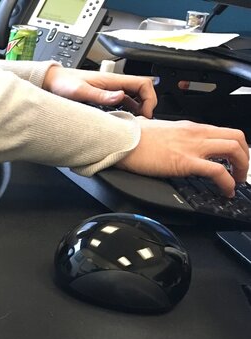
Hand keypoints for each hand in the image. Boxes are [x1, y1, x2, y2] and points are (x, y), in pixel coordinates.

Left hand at [42, 65, 156, 116]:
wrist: (52, 82)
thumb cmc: (63, 83)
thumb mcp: (81, 91)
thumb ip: (100, 95)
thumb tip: (120, 97)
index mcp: (112, 80)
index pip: (143, 83)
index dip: (150, 98)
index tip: (146, 113)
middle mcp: (114, 83)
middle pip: (142, 90)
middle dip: (148, 104)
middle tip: (143, 120)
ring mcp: (110, 89)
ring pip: (134, 96)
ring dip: (139, 108)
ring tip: (136, 122)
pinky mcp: (105, 95)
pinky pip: (124, 101)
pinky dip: (129, 109)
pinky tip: (125, 119)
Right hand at [116, 118, 248, 196]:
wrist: (120, 139)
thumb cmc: (130, 136)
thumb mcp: (155, 129)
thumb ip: (164, 133)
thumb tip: (158, 136)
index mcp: (189, 127)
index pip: (224, 132)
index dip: (235, 147)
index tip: (233, 161)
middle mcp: (195, 134)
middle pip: (237, 138)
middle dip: (244, 157)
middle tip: (239, 172)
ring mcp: (192, 147)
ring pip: (234, 150)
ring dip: (241, 168)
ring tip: (236, 182)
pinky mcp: (185, 162)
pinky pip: (217, 171)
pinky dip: (228, 182)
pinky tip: (226, 190)